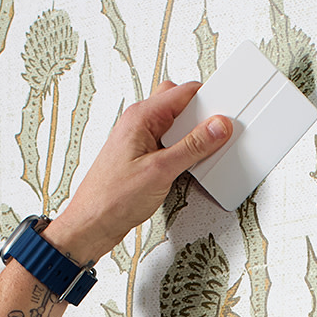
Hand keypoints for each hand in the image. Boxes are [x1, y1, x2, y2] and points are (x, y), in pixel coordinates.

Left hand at [45, 81, 230, 263]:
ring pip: (175, 126)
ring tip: (200, 155)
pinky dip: (182, 152)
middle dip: (200, 117)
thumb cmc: (111, 198)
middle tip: (214, 135)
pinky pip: (168, 144)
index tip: (225, 115)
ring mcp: (140, 140)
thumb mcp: (161, 170)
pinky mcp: (142, 158)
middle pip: (179, 105)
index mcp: (141, 116)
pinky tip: (187, 166)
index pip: (183, 92)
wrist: (92, 224)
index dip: (208, 100)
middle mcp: (138, 124)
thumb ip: (193, 147)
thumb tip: (217, 127)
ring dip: (190, 137)